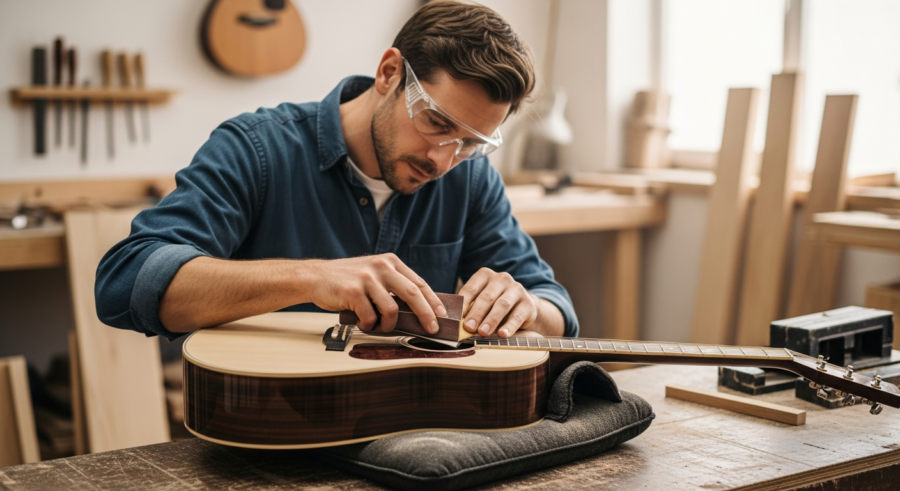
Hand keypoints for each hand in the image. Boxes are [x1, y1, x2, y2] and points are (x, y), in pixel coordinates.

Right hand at [305, 254, 445, 332]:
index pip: (418, 283)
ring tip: (381, 327)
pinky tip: (363, 323)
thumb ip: (393, 286)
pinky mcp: (353, 291)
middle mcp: (381, 267)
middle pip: (412, 293)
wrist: (316, 277)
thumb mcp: (374, 275)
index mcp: (390, 262)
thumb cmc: (348, 281)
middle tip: (432, 329)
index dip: (433, 300)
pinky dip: (369, 325)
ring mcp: (367, 278)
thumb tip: (419, 310)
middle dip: (426, 314)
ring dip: (389, 325)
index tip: (442, 315)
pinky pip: (370, 316)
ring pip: (391, 309)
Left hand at [460, 268, 538, 337]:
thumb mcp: (481, 302)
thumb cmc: (494, 305)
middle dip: (476, 313)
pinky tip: (502, 334)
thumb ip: (468, 307)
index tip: (456, 317)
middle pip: (487, 297)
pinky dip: (509, 326)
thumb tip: (452, 322)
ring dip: (491, 320)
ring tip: (483, 333)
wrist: (523, 308)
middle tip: (468, 327)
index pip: (471, 288)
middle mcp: (502, 279)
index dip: (463, 303)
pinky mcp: (528, 303)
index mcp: (485, 275)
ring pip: (502, 305)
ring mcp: (517, 289)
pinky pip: (518, 315)